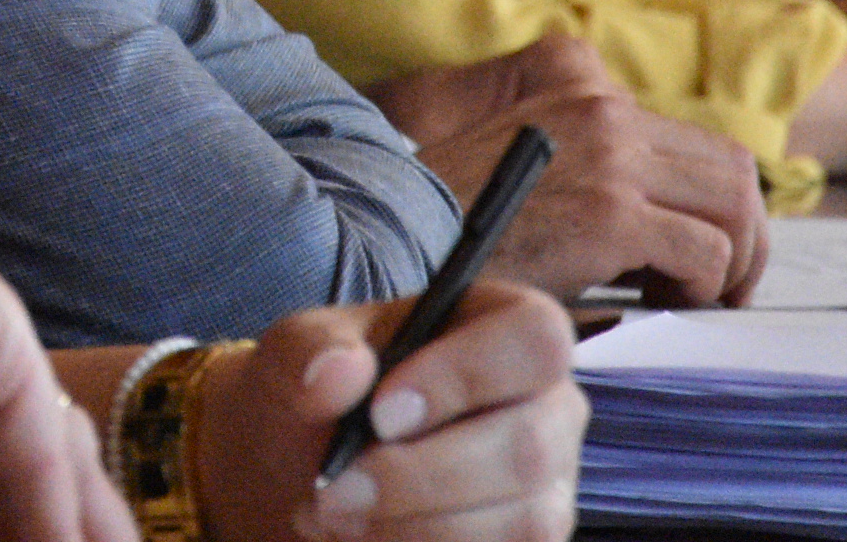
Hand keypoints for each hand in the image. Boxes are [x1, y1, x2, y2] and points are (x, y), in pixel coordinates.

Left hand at [187, 282, 581, 541]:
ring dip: (414, 527)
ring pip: (523, 521)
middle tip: (334, 489)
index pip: (535, 337)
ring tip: (335, 514)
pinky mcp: (535, 539)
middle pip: (529, 446)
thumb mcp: (296, 352)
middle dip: (419, 478)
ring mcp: (550, 482)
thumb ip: (310, 347)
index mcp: (505, 325)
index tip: (381, 413)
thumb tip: (342, 369)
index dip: (465, 376)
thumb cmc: (321, 393)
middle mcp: (548, 403)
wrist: (305, 470)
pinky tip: (367, 538)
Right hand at [387, 35, 765, 306]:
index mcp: (584, 92)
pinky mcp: (611, 212)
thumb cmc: (454, 217)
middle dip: (746, 236)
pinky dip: (700, 287)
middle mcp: (605, 111)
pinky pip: (706, 252)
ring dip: (732, 264)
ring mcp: (612, 158)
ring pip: (735, 205)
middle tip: (722, 289)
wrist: (394, 233)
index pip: (699, 140)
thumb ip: (592, 168)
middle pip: (735, 169)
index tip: (704, 254)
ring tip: (694, 301)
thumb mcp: (528, 166)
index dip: (719, 204)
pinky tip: (656, 304)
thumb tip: (672, 223)